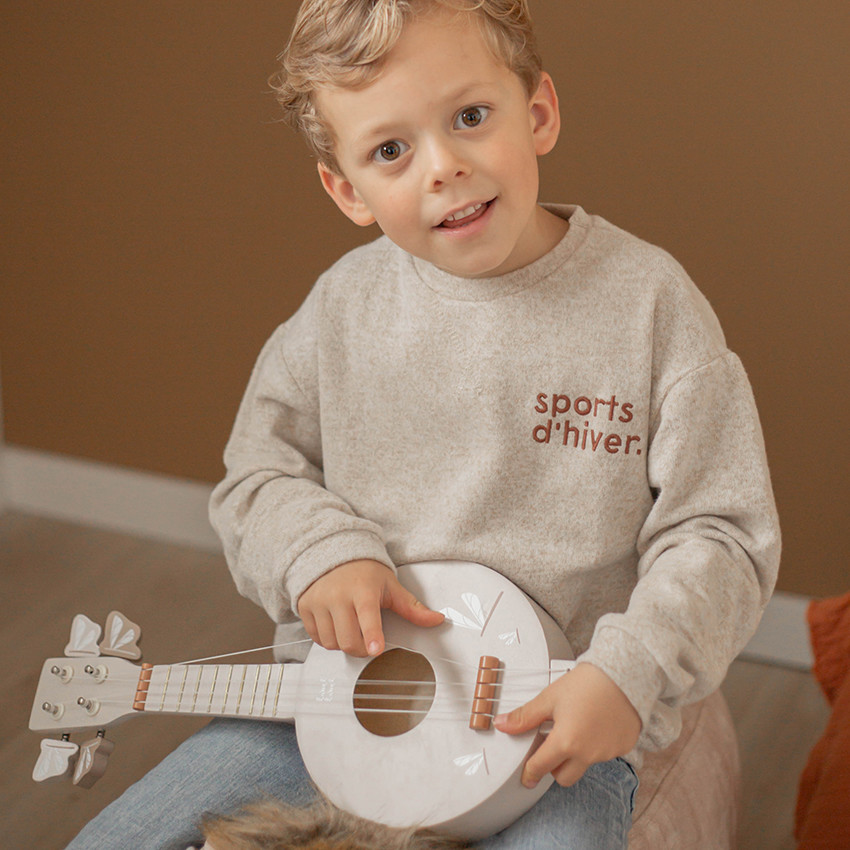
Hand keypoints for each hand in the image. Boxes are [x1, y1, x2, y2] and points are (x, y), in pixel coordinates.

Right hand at [297, 559, 443, 656]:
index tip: (375, 650)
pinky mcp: (305, 606)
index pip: (367, 618)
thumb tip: (436, 620)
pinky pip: (316, 638)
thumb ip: (412, 607)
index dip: (371, 637)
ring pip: (331, 643)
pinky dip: (327, 638)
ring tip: (351, 627)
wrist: (331, 552)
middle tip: (368, 641)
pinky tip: (335, 625)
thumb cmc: (363, 571)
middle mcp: (338, 596)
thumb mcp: (390, 585)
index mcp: (363, 590)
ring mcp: (319, 602)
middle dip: (361, 649)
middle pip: (348, 640)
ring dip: (343, 644)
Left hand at [494, 663, 640, 787]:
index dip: (530, 773)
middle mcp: (588, 754)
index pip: (541, 767)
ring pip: (585, 764)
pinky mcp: (624, 747)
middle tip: (551, 746)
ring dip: (577, 753)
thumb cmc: (588, 682)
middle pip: (564, 777)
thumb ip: (526, 716)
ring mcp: (608, 753)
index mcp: (566, 742)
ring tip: (577, 724)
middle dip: (554, 767)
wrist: (625, 674)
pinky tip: (596, 723)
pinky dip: (598, 744)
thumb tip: (502, 724)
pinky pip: (605, 753)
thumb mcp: (550, 697)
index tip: (527, 776)